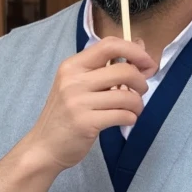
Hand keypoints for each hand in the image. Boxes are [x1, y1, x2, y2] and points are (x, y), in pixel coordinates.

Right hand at [27, 38, 156, 172]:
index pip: (109, 45)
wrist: (44, 147)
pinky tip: (125, 120)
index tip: (146, 63)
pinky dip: (131, 118)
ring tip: (132, 110)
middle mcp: (73, 80)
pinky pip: (122, 115)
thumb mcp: (78, 84)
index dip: (134, 51)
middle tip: (139, 92)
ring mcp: (78, 102)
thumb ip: (106, 67)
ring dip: (138, 105)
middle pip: (123, 70)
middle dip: (141, 82)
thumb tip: (140, 46)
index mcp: (72, 65)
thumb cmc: (65, 114)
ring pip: (126, 96)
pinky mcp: (85, 123)